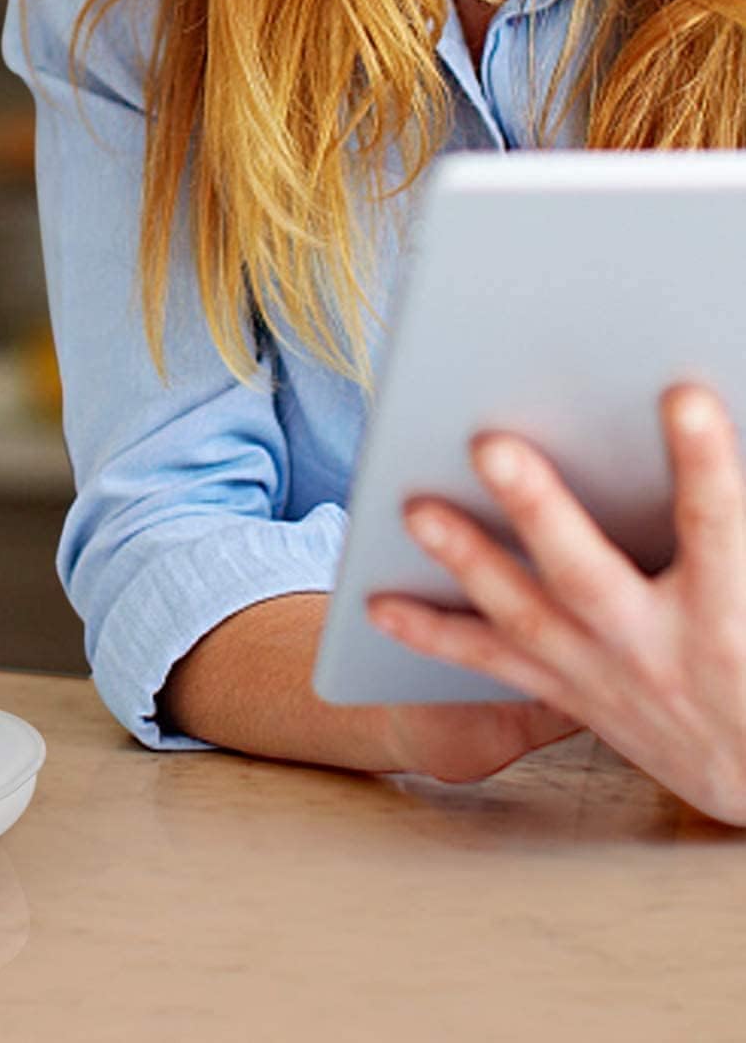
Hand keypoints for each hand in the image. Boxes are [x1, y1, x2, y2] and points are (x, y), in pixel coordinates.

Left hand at [367, 383, 745, 824]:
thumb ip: (733, 530)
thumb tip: (695, 414)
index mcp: (731, 613)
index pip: (715, 526)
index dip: (702, 464)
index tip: (682, 394)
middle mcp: (659, 651)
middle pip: (588, 574)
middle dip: (538, 510)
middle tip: (488, 444)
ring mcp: (605, 677)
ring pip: (524, 617)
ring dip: (466, 561)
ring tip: (415, 509)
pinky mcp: (569, 694)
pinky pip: (491, 665)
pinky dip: (431, 635)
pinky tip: (378, 604)